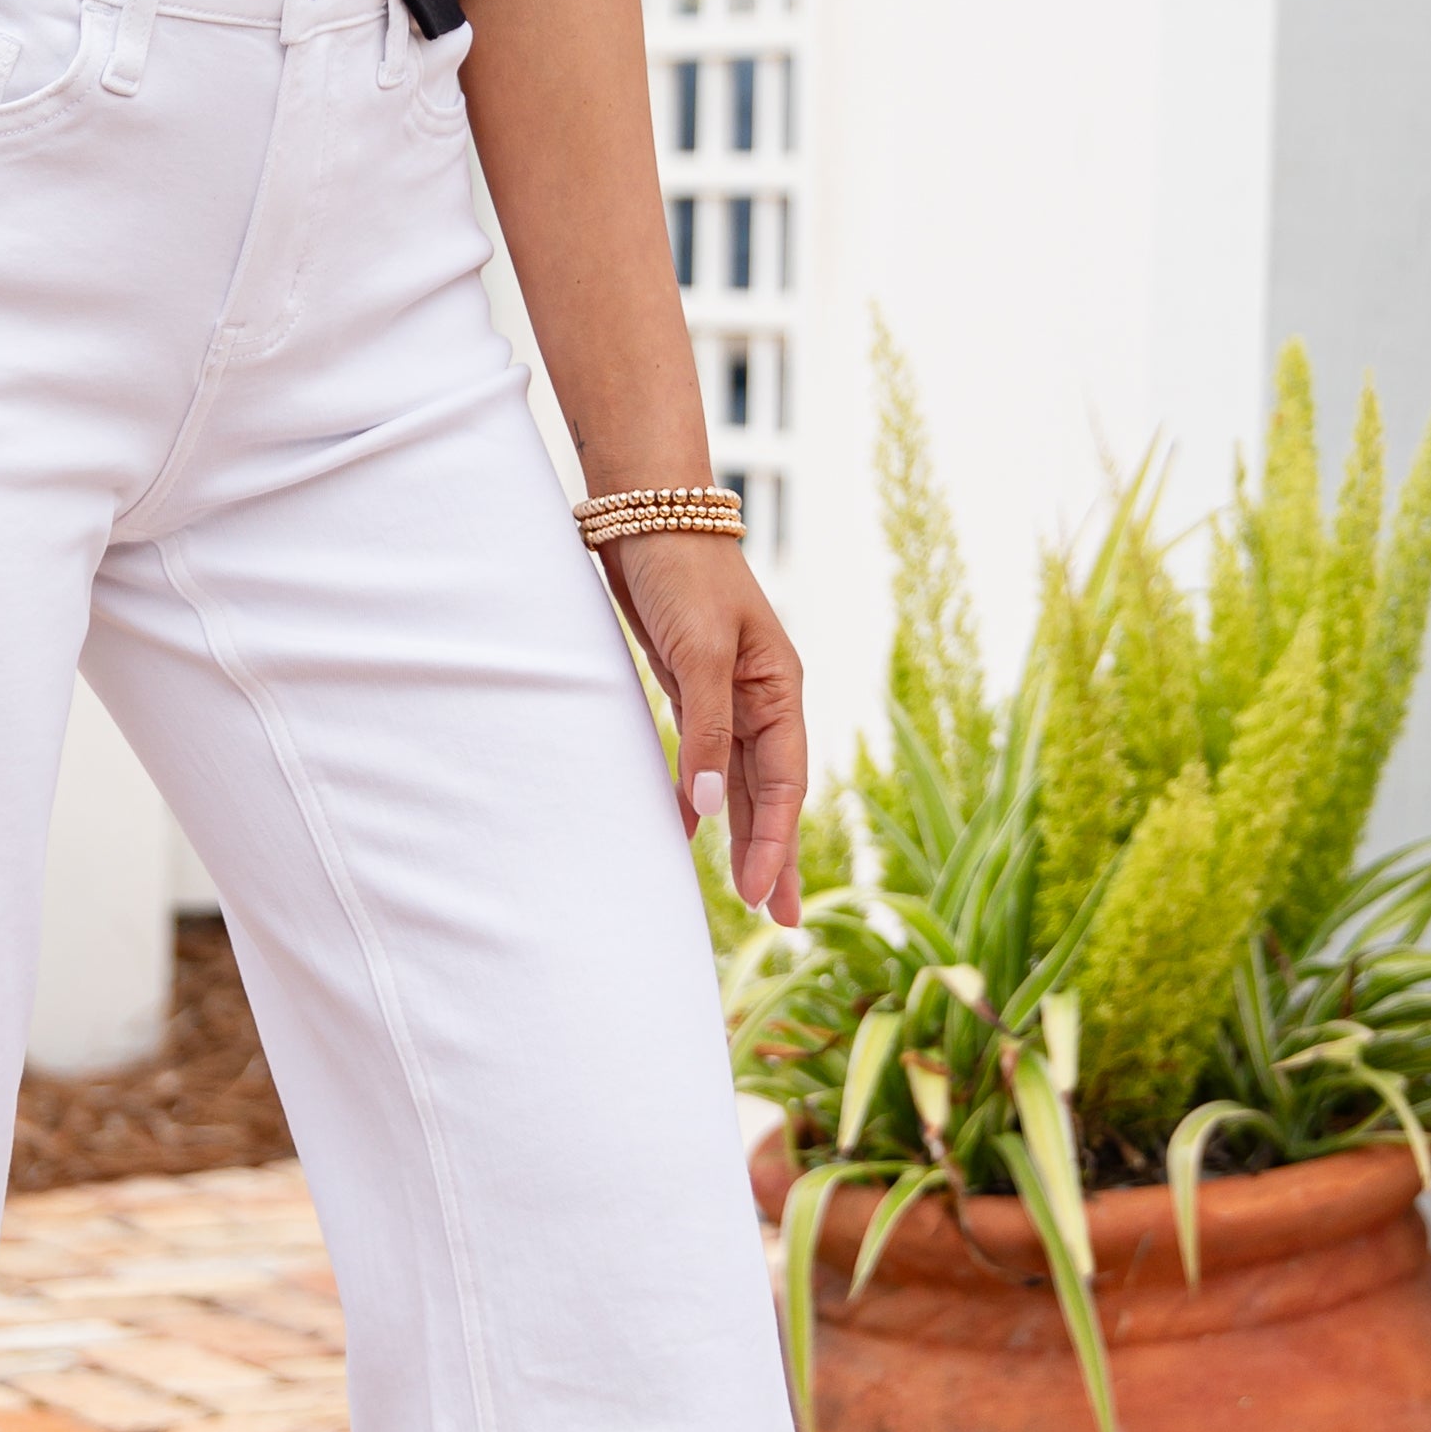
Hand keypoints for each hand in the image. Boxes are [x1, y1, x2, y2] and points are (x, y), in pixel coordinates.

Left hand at [602, 534, 807, 925]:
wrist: (647, 513)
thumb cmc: (683, 572)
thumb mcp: (699, 652)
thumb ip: (707, 731)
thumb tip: (709, 810)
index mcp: (778, 688)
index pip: (784, 781)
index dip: (774, 841)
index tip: (759, 894)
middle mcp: (760, 698)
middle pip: (771, 791)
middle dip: (774, 854)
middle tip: (781, 918)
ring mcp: (726, 695)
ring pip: (739, 781)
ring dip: (742, 833)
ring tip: (746, 891)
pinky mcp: (690, 687)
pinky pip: (703, 758)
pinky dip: (696, 796)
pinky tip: (686, 830)